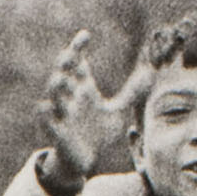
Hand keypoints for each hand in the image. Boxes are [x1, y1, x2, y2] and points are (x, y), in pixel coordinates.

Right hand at [38, 30, 149, 189]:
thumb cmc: (97, 133)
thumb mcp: (117, 112)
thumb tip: (151, 75)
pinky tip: (46, 106)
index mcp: (83, 88)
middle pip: (64, 73)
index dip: (78, 47)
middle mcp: (71, 97)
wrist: (85, 160)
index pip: (77, 62)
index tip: (85, 35)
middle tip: (73, 53)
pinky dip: (45, 113)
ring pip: (54, 94)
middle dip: (66, 62)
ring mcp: (63, 113)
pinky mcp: (58, 131)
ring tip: (62, 78)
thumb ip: (131, 93)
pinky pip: (47, 120)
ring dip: (56, 85)